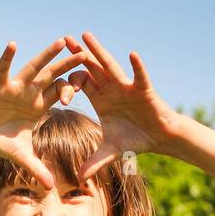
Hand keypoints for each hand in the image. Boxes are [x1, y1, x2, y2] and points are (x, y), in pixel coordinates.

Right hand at [0, 38, 87, 189]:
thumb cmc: (0, 141)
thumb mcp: (21, 155)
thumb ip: (37, 168)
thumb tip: (51, 187)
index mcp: (39, 105)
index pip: (61, 92)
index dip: (73, 88)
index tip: (85, 85)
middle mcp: (30, 92)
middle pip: (53, 75)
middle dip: (68, 65)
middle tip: (85, 53)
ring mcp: (14, 87)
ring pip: (33, 68)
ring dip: (46, 55)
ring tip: (60, 42)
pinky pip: (3, 69)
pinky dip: (6, 58)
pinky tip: (13, 45)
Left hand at [63, 32, 184, 182]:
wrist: (158, 137)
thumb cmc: (134, 139)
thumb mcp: (109, 152)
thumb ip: (93, 162)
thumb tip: (78, 179)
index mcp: (100, 99)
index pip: (80, 84)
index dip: (68, 83)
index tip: (56, 87)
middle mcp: (111, 88)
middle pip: (91, 68)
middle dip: (78, 55)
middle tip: (64, 40)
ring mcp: (126, 86)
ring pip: (110, 66)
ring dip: (99, 51)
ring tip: (86, 36)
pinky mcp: (143, 89)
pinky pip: (139, 76)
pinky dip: (137, 67)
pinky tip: (132, 54)